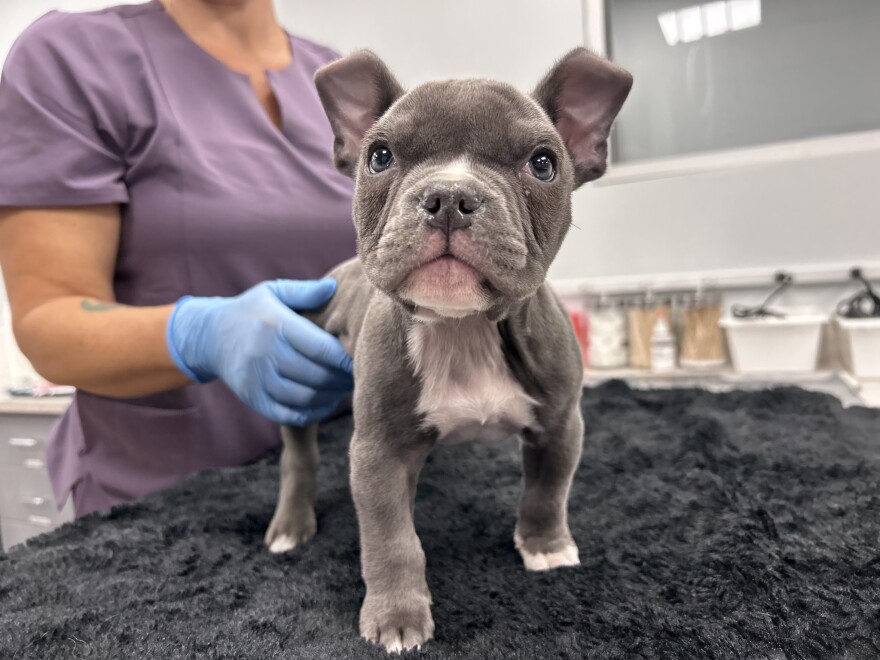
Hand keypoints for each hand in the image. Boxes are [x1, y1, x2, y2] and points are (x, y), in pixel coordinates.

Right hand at [166, 279, 352, 425]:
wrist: (210, 336)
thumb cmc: (252, 311)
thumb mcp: (273, 291)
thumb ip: (305, 291)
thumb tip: (335, 287)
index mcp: (275, 324)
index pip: (320, 347)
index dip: (344, 358)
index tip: (362, 358)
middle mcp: (265, 354)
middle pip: (316, 375)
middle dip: (342, 378)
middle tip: (359, 376)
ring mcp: (257, 379)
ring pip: (305, 397)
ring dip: (331, 396)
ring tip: (345, 387)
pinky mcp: (253, 398)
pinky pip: (288, 414)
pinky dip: (312, 413)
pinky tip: (325, 403)